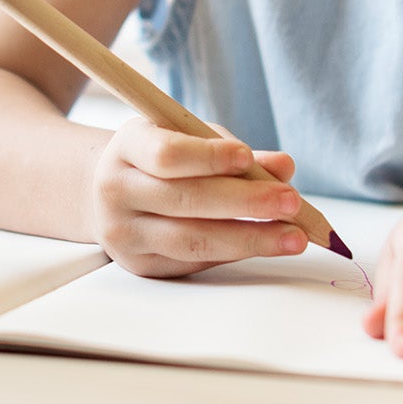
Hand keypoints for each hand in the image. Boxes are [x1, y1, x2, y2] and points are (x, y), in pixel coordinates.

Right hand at [86, 117, 302, 277]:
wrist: (110, 192)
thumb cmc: (161, 159)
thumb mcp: (188, 139)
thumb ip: (234, 152)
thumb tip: (283, 167)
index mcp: (127, 148)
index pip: (167, 155)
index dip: (209, 157)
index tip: (248, 158)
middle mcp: (117, 190)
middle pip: (184, 200)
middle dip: (244, 202)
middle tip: (291, 202)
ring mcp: (124, 233)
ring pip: (191, 240)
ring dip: (249, 239)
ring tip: (292, 236)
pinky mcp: (140, 264)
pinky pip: (193, 261)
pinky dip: (234, 252)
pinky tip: (264, 245)